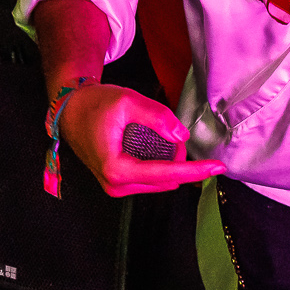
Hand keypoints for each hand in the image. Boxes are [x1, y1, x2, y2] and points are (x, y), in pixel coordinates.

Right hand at [56, 83, 224, 196]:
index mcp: (116, 168)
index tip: (218, 167)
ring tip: (160, 135)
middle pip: (165, 179)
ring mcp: (116, 187)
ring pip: (159, 181)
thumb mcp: (128, 101)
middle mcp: (116, 185)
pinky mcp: (118, 184)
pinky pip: (150, 179)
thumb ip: (157, 117)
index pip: (165, 174)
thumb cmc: (95, 105)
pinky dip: (160, 164)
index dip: (194, 170)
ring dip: (170, 162)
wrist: (71, 111)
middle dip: (179, 158)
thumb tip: (181, 136)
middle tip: (171, 129)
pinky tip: (156, 146)